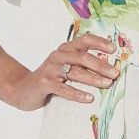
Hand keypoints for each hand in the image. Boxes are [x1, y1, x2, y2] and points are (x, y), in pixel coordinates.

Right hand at [5, 34, 119, 110]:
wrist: (23, 88)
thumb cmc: (51, 78)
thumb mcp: (66, 67)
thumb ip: (82, 65)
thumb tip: (109, 70)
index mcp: (65, 49)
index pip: (84, 40)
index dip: (99, 43)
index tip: (114, 50)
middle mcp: (58, 56)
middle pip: (82, 57)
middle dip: (101, 65)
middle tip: (115, 73)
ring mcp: (50, 69)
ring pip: (75, 72)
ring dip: (93, 79)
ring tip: (107, 84)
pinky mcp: (44, 83)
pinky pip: (63, 88)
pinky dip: (77, 94)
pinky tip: (89, 98)